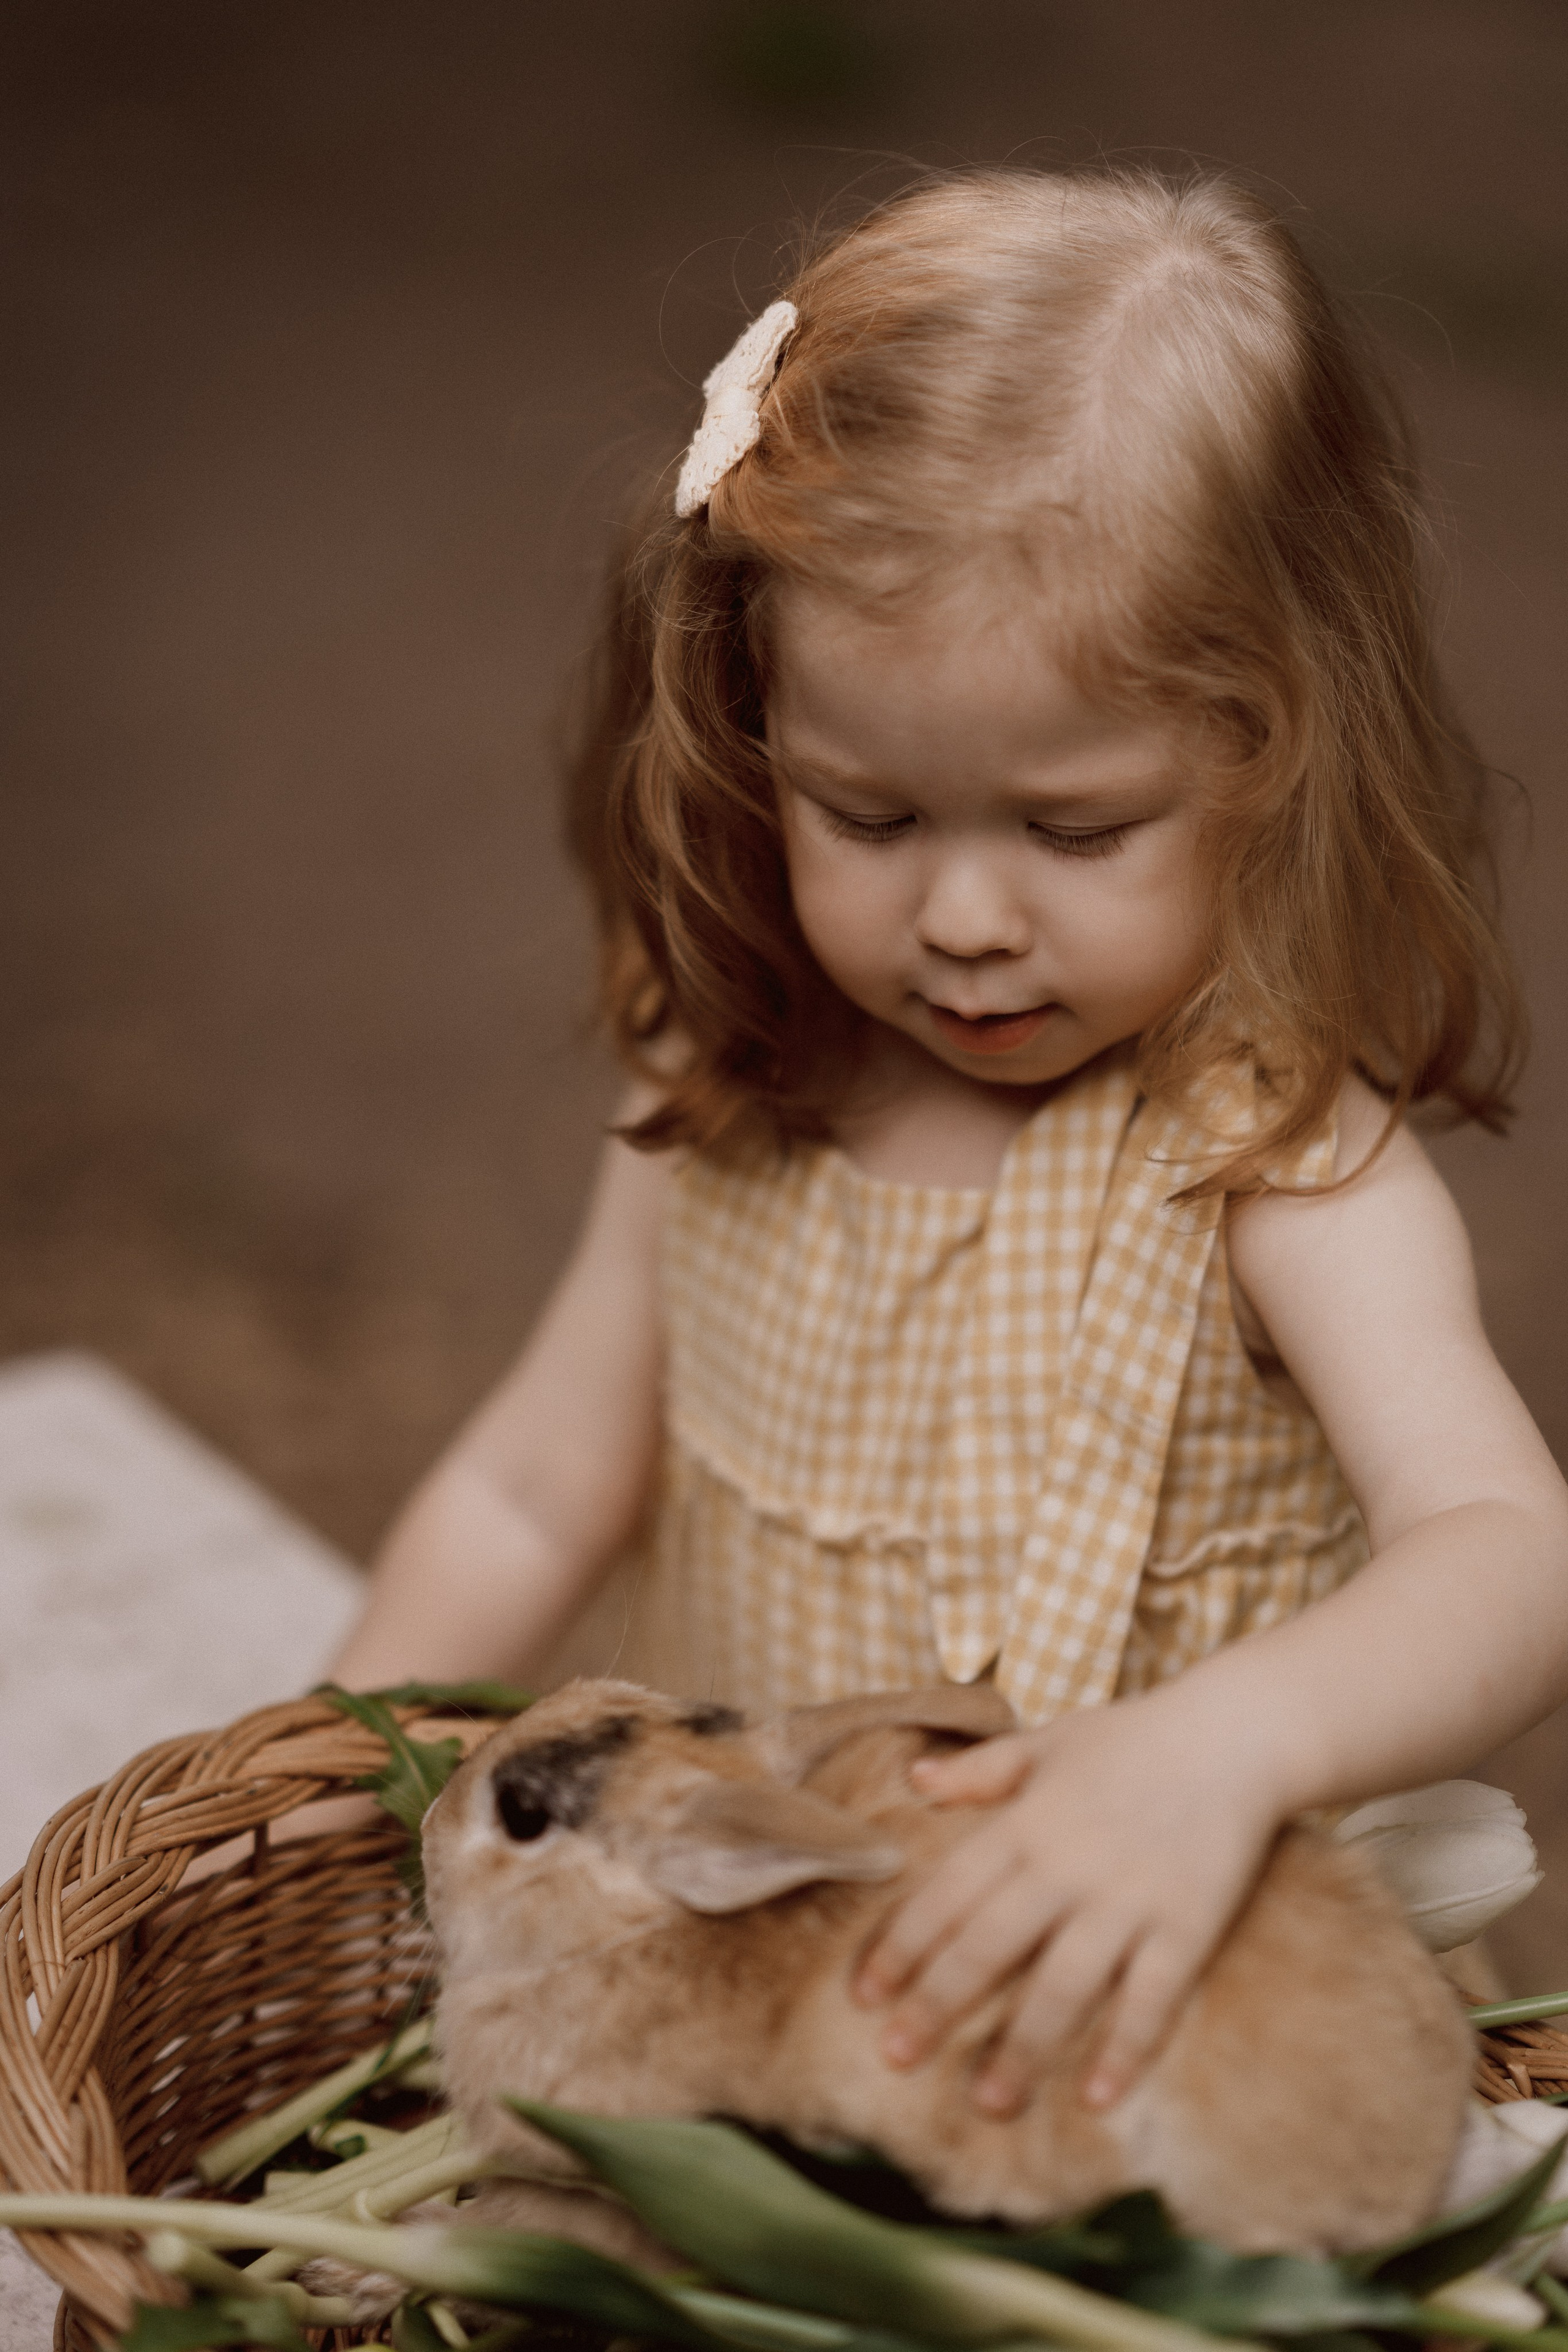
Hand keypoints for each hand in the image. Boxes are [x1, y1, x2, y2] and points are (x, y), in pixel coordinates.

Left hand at [853, 1691, 1286, 2116]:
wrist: (1237, 1734)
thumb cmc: (1136, 1736)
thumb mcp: (1049, 1741)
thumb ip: (982, 1769)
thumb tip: (916, 1779)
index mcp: (1026, 1823)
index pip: (947, 1894)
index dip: (902, 1947)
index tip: (864, 1997)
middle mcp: (1067, 1867)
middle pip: (990, 1948)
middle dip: (938, 2005)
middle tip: (895, 2059)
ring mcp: (1128, 1901)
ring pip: (1063, 1987)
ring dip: (1024, 2049)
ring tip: (989, 2103)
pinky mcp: (1186, 1926)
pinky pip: (1151, 1999)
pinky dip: (1125, 2049)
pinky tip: (1096, 2097)